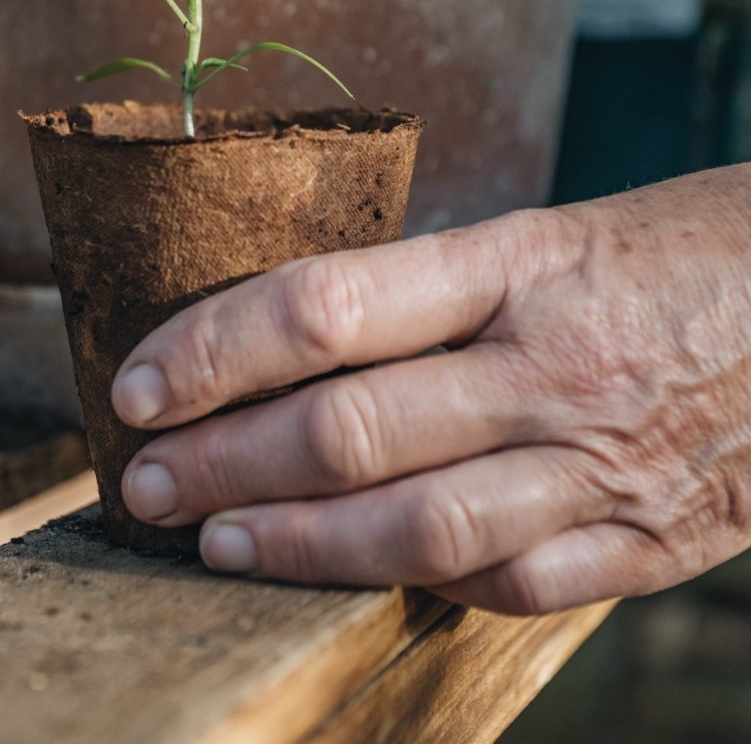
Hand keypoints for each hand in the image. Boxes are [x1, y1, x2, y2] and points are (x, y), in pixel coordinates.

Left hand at [111, 167, 750, 614]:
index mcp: (521, 261)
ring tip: (214, 542)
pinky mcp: (651, 536)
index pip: (327, 307)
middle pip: (348, 428)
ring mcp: (603, 461)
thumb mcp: (554, 233)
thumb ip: (441, 291)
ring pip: (417, 528)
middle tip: (142, 480)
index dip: (212, 350)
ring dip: (296, 544)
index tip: (140, 380)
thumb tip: (308, 337)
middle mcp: (554, 364)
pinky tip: (357, 576)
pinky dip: (420, 585)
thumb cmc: (678, 247)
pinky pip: (511, 584)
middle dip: (221, 460)